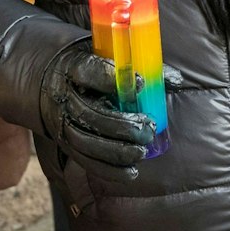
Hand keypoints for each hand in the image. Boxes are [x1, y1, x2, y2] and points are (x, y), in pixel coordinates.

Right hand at [37, 41, 182, 180]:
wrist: (52, 82)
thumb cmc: (91, 69)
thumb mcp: (109, 58)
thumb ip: (142, 67)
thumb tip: (176, 80)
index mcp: (73, 67)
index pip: (88, 71)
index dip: (111, 78)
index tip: (140, 83)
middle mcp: (64, 97)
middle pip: (90, 114)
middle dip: (121, 125)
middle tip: (149, 128)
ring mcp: (63, 123)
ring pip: (85, 141)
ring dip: (116, 150)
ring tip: (142, 151)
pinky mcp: (66, 143)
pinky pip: (85, 161)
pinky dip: (109, 170)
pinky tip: (132, 172)